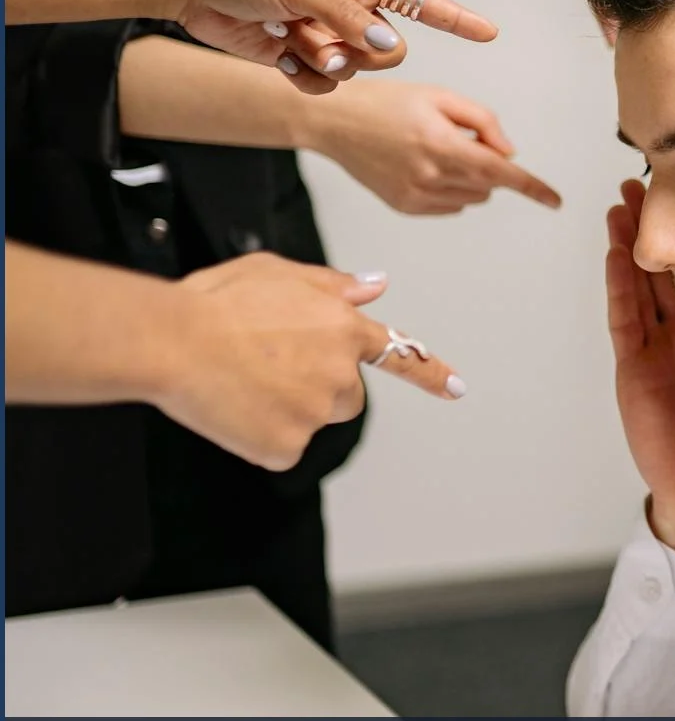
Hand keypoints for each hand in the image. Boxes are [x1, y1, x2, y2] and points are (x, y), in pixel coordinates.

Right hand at [161, 255, 463, 469]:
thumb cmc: (216, 302)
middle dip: (318, 387)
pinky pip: (280, 448)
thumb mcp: (276, 272)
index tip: (457, 388)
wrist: (172, 341)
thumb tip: (377, 285)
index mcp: (343, 327)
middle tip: (266, 367)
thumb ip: (331, 285)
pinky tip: (231, 408)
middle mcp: (341, 372)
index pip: (398, 352)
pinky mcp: (288, 446)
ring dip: (287, 409)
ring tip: (240, 380)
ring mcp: (316, 412)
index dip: (429, 372)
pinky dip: (258, 437)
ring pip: (312, 420)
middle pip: (346, 396)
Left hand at [177, 0, 498, 94]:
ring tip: (288, 40)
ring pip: (357, 71)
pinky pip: (325, 86)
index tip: (488, 32)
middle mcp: (351, 8)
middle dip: (360, 53)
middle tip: (320, 41)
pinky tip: (278, 58)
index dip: (456, 18)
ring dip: (322, 62)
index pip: (420, 1)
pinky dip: (303, 79)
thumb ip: (350, 20)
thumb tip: (391, 48)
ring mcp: (329, 35)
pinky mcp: (303, 59)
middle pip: (391, 50)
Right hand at [302, 79, 561, 214]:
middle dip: (488, 162)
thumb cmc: (388, 101)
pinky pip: (450, 205)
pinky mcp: (405, 206)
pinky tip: (424, 164)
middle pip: (489, 184)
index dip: (532, 187)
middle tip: (458, 135)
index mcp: (442, 144)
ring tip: (437, 147)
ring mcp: (416, 196)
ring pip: (473, 196)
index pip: (501, 173)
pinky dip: (452, 188)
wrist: (335, 121)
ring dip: (471, 177)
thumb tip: (509, 153)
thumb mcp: (441, 96)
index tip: (555, 200)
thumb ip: (483, 122)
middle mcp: (430, 176)